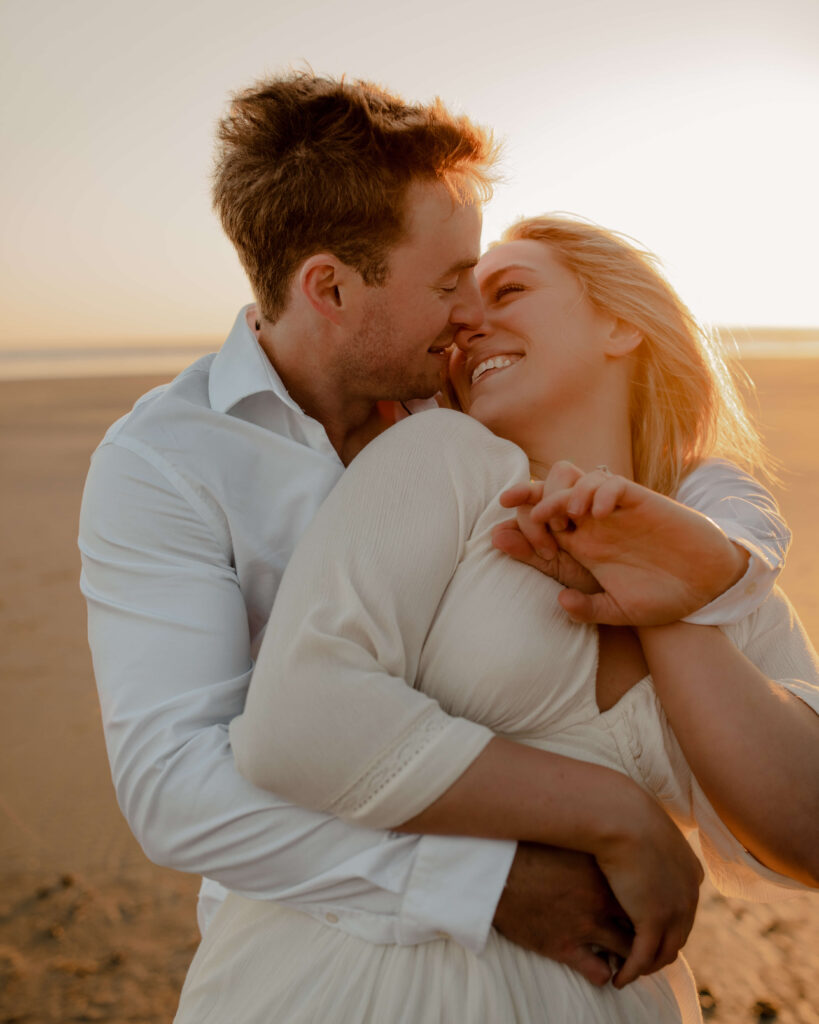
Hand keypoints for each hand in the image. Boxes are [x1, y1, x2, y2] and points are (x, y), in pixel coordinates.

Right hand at [493, 843, 633, 985]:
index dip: (645, 895)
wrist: (493, 873)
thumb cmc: (525, 849)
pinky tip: (598, 964)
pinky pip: (600, 973)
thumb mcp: (564, 838)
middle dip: (644, 926)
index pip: (644, 888)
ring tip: (622, 950)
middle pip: (643, 921)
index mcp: (602, 870)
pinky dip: (604, 973)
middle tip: (637, 926)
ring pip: (630, 952)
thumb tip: (604, 832)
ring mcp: (585, 926)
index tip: (640, 896)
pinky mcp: (565, 948)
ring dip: (629, 954)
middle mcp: (600, 900)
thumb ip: (590, 841)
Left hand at [499, 463, 748, 625]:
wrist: (706, 587)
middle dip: (529, 498)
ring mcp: (615, 511)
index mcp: (582, 546)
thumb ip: (589, 609)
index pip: (539, 524)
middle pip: (550, 494)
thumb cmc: (662, 598)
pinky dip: (601, 491)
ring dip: (565, 494)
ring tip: (567, 517)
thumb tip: (560, 600)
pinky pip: (613, 484)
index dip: (519, 526)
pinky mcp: (640, 502)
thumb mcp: (620, 611)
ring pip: (578, 482)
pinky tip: (598, 513)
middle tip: (530, 521)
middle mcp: (593, 524)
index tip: (504, 540)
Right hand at [592, 790, 703, 987]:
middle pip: (678, 934)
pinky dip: (632, 971)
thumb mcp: (646, 826)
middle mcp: (689, 895)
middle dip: (658, 949)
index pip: (682, 909)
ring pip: (664, 952)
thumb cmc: (623, 812)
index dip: (665, 923)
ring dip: (646, 966)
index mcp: (690, 872)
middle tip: (637, 959)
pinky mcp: (654, 921)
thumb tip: (637, 834)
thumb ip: (649, 839)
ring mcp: (675, 910)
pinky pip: (643, 957)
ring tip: (626, 972)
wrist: (621, 815)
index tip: (645, 929)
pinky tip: (618, 977)